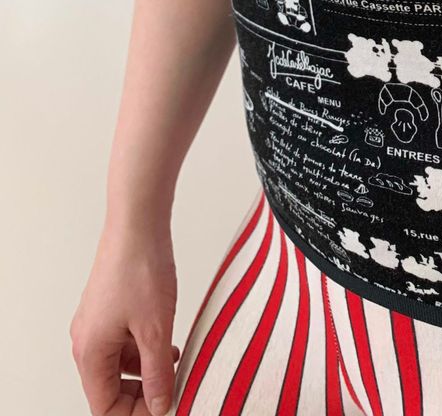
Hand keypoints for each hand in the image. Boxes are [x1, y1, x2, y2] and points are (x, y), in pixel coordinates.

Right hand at [70, 222, 180, 414]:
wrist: (138, 222)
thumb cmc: (141, 269)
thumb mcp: (156, 329)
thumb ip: (158, 373)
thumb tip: (160, 406)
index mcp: (90, 352)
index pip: (105, 406)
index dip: (135, 413)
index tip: (165, 407)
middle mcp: (86, 339)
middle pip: (109, 387)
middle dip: (142, 392)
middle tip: (174, 388)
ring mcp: (96, 321)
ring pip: (118, 363)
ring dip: (146, 368)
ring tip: (176, 361)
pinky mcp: (108, 306)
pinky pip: (122, 340)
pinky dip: (143, 346)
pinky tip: (168, 340)